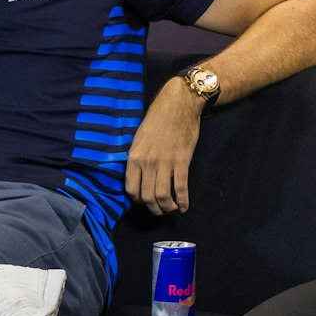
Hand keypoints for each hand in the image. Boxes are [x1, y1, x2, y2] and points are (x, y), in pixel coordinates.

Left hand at [127, 80, 204, 214]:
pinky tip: (184, 206)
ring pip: (163, 196)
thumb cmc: (157, 120)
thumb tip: (138, 178)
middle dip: (154, 209)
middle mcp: (147, 162)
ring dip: (167, 208)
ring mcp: (165, 163)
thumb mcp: (139, 138)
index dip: (138, 200)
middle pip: (147, 197)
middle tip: (160, 210)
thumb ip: (137, 158)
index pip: (131, 189)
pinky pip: (181, 187)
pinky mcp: (182, 161)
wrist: (178, 105)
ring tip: (171, 209)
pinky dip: (183, 201)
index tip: (145, 201)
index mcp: (134, 157)